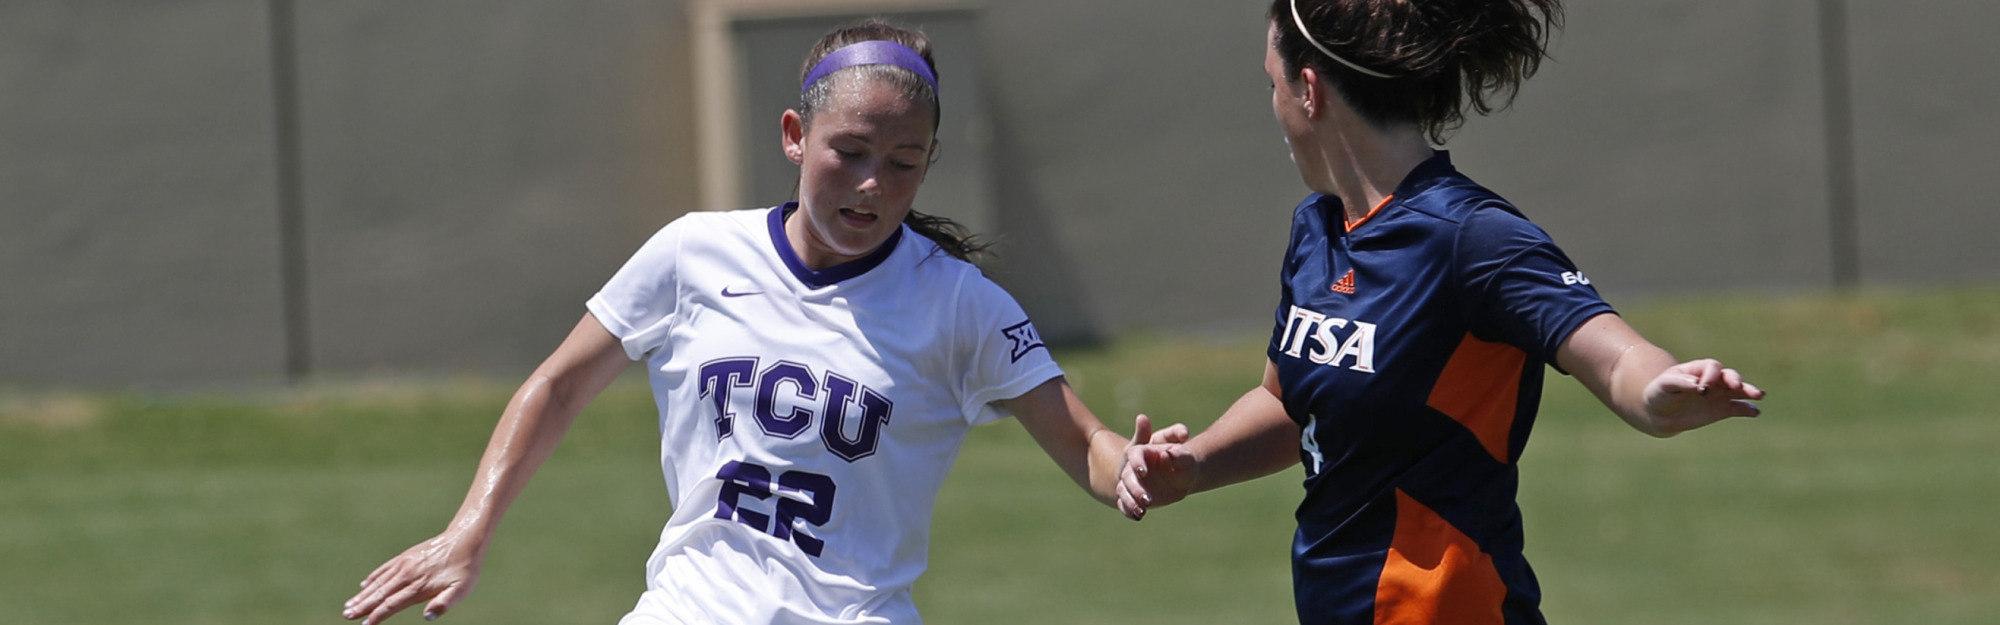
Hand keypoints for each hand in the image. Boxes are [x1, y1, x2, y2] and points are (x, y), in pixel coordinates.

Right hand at [343, 532, 483, 623]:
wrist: (465, 539)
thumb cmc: (465, 568)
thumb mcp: (461, 590)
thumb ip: (444, 603)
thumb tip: (428, 616)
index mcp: (419, 587)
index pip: (392, 604)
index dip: (377, 615)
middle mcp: (407, 575)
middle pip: (380, 594)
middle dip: (362, 606)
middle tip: (346, 615)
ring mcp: (405, 564)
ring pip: (379, 582)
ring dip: (363, 594)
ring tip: (349, 604)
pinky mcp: (406, 556)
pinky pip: (385, 568)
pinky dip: (373, 577)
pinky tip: (364, 584)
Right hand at [1117, 414, 1197, 520]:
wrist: (1177, 474)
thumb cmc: (1177, 457)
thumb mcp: (1178, 446)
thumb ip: (1177, 435)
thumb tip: (1180, 439)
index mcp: (1141, 451)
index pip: (1135, 454)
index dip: (1137, 463)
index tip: (1144, 472)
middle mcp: (1132, 467)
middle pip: (1127, 477)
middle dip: (1135, 488)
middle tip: (1148, 499)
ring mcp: (1130, 482)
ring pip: (1123, 491)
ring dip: (1130, 501)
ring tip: (1142, 511)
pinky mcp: (1131, 496)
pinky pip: (1124, 503)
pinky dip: (1129, 510)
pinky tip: (1138, 516)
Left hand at [1640, 358, 1764, 435]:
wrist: (1659, 412)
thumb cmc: (1660, 393)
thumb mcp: (1664, 385)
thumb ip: (1679, 382)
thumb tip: (1697, 384)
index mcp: (1699, 369)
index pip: (1712, 367)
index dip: (1711, 375)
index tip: (1702, 388)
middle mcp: (1713, 380)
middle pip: (1729, 375)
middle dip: (1735, 380)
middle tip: (1737, 386)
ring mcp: (1720, 394)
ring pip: (1739, 390)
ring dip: (1748, 391)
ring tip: (1759, 395)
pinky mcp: (1723, 410)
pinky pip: (1738, 408)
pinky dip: (1747, 410)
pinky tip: (1755, 412)